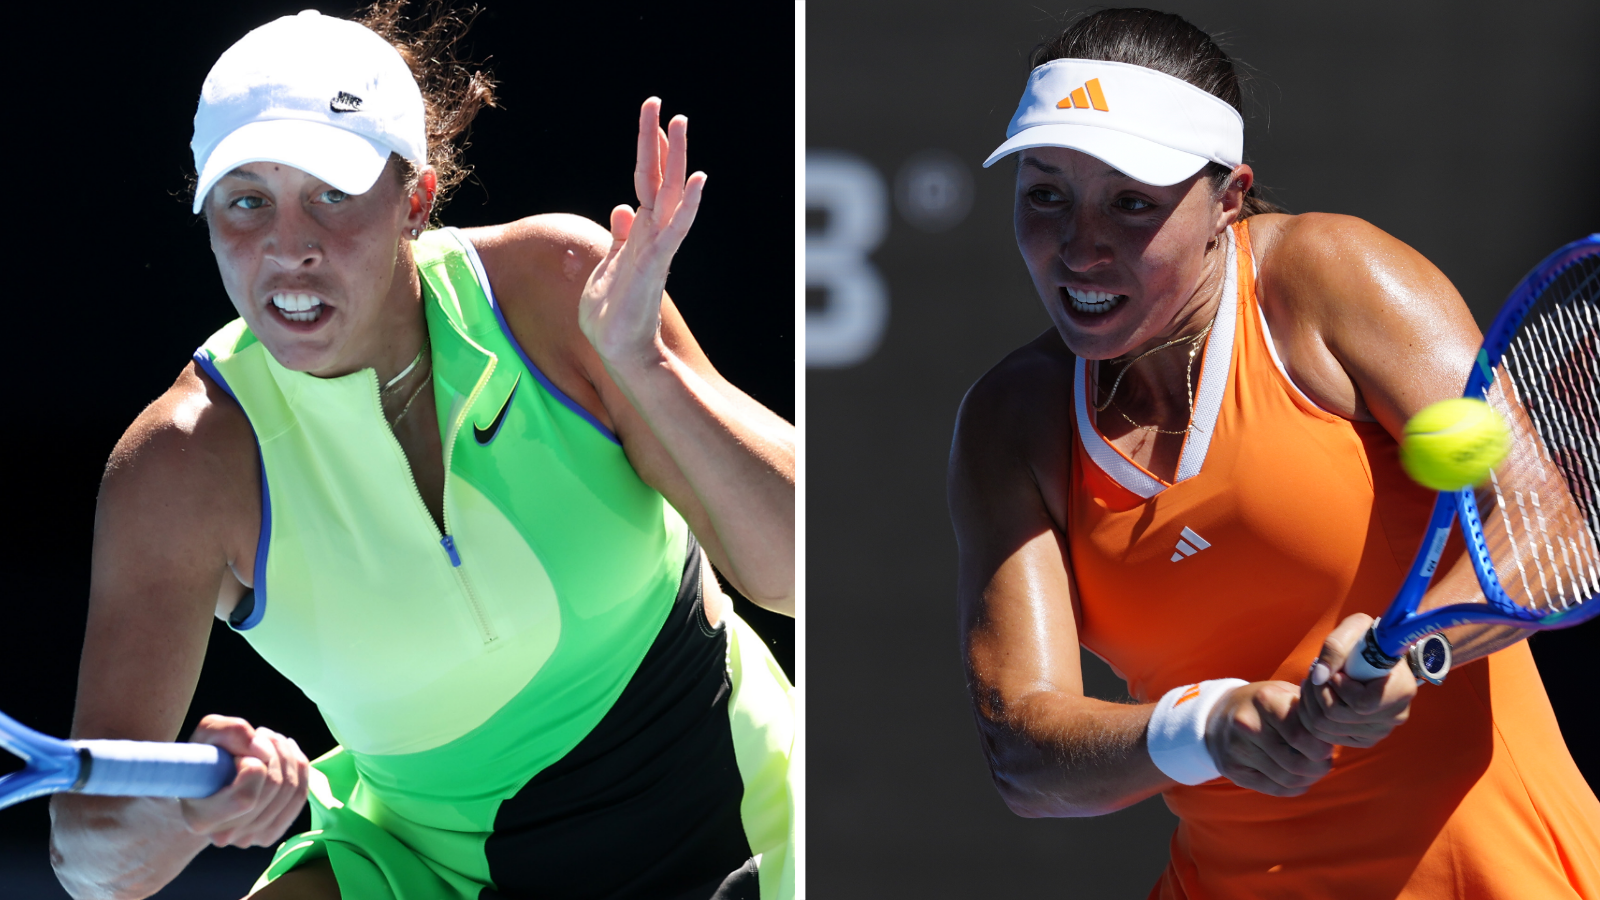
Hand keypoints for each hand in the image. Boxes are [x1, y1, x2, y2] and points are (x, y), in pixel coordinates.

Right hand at [179, 715, 308, 847]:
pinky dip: (299, 768)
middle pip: (275, 786)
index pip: (246, 797)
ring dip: (288, 754)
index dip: (255, 764)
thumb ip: (229, 731)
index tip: (243, 750)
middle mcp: (225, 835)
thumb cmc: (204, 758)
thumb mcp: (207, 733)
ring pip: (292, 789)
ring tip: (271, 740)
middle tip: (261, 735)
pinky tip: (287, 752)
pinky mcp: (268, 835)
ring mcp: (249, 838)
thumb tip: (259, 745)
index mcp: (202, 818)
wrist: (202, 785)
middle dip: (274, 751)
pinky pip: (299, 797)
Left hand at [578, 97, 706, 367]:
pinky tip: (695, 181)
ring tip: (680, 126)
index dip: (650, 151)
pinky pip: (673, 229)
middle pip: (661, 181)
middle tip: (668, 108)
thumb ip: (619, 237)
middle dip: (662, 144)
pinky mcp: (655, 265)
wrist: (617, 350)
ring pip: (668, 195)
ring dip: (676, 160)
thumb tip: (621, 208)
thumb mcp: (607, 265)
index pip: (647, 183)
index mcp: (640, 233)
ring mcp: (656, 249)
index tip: (652, 117)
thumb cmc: (610, 314)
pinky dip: (685, 205)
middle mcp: (653, 236)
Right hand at [1204, 681, 1333, 795]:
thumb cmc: (1263, 704)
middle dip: (1319, 767)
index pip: (1302, 736)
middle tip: (1325, 761)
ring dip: (1308, 779)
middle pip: (1296, 762)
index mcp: (1264, 700)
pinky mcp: (1231, 769)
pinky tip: (1297, 777)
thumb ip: (1309, 710)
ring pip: (1287, 779)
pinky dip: (1293, 788)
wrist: (1217, 715)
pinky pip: (1273, 789)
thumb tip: (1334, 730)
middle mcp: (1246, 724)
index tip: (1327, 745)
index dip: (1322, 746)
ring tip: (1313, 769)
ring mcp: (1236, 749)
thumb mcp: (1284, 693)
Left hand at [1298, 613, 1416, 747]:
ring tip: (1313, 681)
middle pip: (1335, 717)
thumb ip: (1335, 647)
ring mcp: (1379, 731)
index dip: (1338, 686)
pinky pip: (1324, 736)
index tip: (1336, 671)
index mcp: (1401, 690)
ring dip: (1309, 702)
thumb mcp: (1354, 629)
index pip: (1360, 704)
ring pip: (1324, 728)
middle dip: (1315, 691)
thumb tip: (1319, 677)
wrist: (1378, 656)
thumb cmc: (1367, 639)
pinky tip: (1316, 696)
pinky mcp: (1363, 739)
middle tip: (1314, 672)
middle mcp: (1394, 716)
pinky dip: (1311, 715)